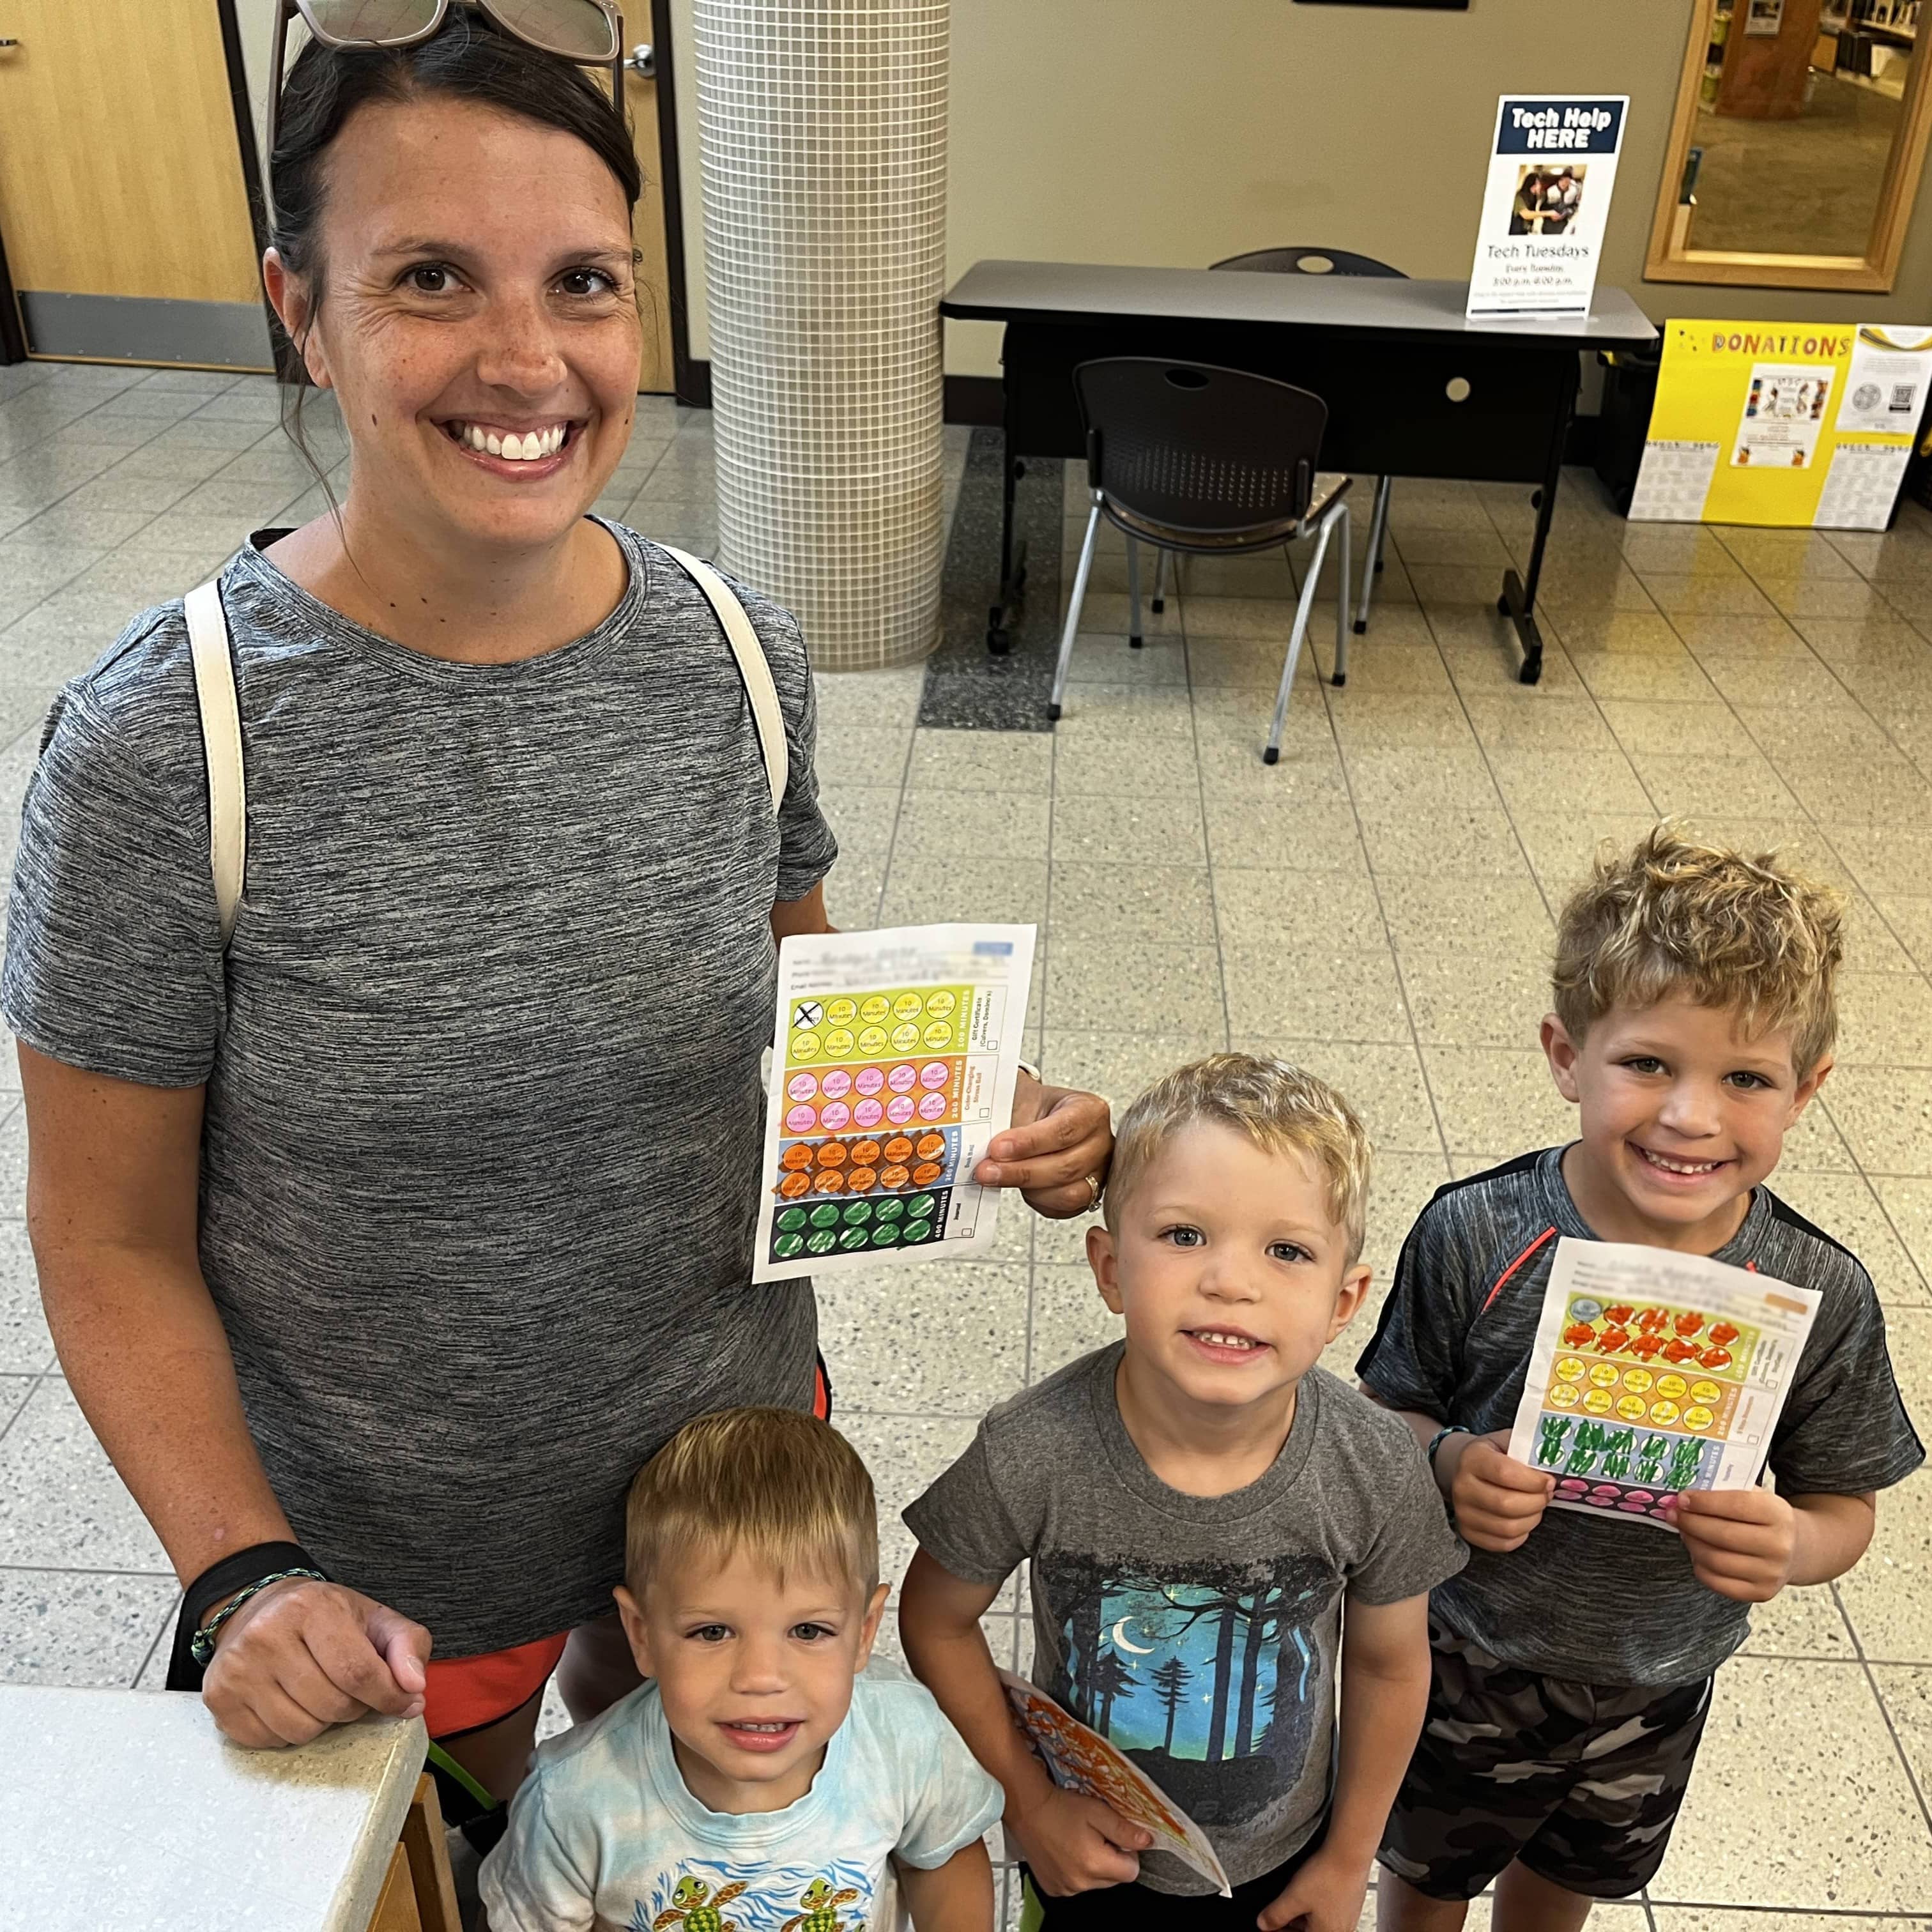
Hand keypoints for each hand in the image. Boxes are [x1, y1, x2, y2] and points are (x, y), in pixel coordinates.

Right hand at [202, 1575, 431, 1747]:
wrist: (259, 1608)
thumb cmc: (325, 1617)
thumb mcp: (375, 1618)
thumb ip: (408, 1645)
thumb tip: (414, 1688)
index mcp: (311, 1608)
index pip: (358, 1672)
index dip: (389, 1696)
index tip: (405, 1703)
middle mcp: (266, 1635)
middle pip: (332, 1705)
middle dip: (355, 1707)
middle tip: (351, 1689)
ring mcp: (237, 1669)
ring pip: (301, 1730)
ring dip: (323, 1722)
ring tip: (320, 1693)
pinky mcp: (218, 1699)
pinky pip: (270, 1742)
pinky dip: (290, 1731)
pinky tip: (291, 1702)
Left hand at [974, 1075, 1112, 1218]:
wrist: (1034, 1116)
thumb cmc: (1030, 1106)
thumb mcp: (1019, 1100)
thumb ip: (1005, 1120)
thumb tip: (979, 1145)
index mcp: (1090, 1111)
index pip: (1064, 1130)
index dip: (1029, 1143)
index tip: (997, 1148)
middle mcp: (1101, 1142)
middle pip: (1066, 1166)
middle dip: (1021, 1171)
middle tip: (986, 1170)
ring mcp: (1098, 1172)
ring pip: (1068, 1194)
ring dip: (1027, 1189)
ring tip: (996, 1178)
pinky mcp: (1088, 1195)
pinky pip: (1063, 1209)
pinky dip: (1036, 1201)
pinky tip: (1017, 1187)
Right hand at [1009, 1784, 1148, 1894]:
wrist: (1027, 1809)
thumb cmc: (1060, 1807)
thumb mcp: (1097, 1811)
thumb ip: (1124, 1829)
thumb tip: (1147, 1841)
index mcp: (1094, 1864)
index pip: (1131, 1871)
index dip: (1128, 1852)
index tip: (1115, 1837)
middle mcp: (1080, 1882)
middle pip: (1114, 1879)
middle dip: (1111, 1858)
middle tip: (1096, 1835)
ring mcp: (1065, 1888)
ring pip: (1096, 1882)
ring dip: (1095, 1865)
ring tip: (1079, 1840)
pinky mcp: (1054, 1888)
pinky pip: (1077, 1884)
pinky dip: (1077, 1870)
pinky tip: (1067, 1851)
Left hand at [1259, 1847, 1372, 1931]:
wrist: (1350, 1854)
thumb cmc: (1329, 1876)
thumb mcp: (1293, 1896)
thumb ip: (1276, 1913)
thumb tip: (1264, 1924)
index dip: (1280, 1931)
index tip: (1271, 1925)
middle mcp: (1340, 1930)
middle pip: (1309, 1931)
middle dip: (1292, 1924)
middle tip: (1278, 1914)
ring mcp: (1348, 1917)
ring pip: (1319, 1921)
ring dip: (1303, 1915)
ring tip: (1293, 1901)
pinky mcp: (1351, 1903)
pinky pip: (1330, 1910)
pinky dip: (1316, 1905)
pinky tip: (1311, 1892)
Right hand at [1440, 1431, 1552, 1552]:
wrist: (1464, 1469)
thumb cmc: (1493, 1455)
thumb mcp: (1507, 1442)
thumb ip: (1528, 1449)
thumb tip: (1554, 1464)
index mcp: (1472, 1458)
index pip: (1505, 1473)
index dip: (1533, 1481)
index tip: (1549, 1481)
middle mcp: (1462, 1486)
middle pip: (1506, 1504)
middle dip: (1536, 1502)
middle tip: (1545, 1495)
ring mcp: (1463, 1512)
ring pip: (1507, 1527)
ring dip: (1532, 1519)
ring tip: (1536, 1506)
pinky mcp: (1468, 1532)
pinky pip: (1503, 1543)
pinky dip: (1521, 1535)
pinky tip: (1523, 1519)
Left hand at [1670, 1486, 1797, 1600]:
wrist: (1795, 1550)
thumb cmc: (1765, 1518)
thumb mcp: (1755, 1496)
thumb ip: (1724, 1492)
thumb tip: (1684, 1497)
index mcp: (1778, 1514)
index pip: (1735, 1505)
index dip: (1703, 1502)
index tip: (1682, 1498)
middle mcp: (1779, 1546)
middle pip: (1721, 1534)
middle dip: (1690, 1522)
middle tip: (1673, 1514)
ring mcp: (1771, 1573)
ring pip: (1715, 1559)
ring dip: (1691, 1543)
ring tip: (1683, 1531)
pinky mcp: (1760, 1593)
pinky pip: (1716, 1581)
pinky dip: (1698, 1565)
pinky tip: (1696, 1551)